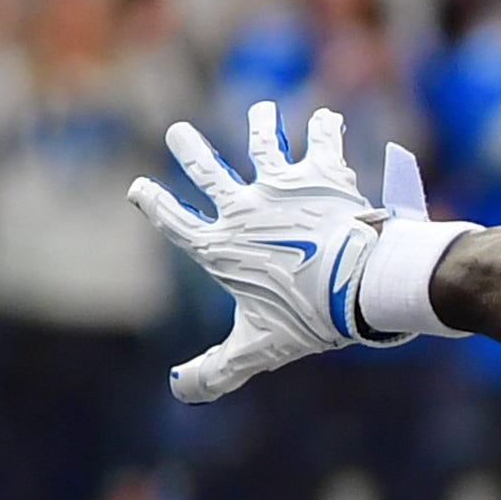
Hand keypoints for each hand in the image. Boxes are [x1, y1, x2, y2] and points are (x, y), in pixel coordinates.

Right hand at [128, 101, 442, 402]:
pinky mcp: (323, 175)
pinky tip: (329, 116)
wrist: (361, 285)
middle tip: (178, 132)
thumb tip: (180, 391)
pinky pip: (323, 141)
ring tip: (261, 108)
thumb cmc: (309, 318)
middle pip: (207, 172)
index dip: (155, 205)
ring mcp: (282, 188)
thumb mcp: (258, 349)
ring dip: (261, 125)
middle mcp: (245, 210)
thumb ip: (217, 370)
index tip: (139, 188)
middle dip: (190, 150)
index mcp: (223, 248)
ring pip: (263, 145)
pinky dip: (326, 127)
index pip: (176, 223)